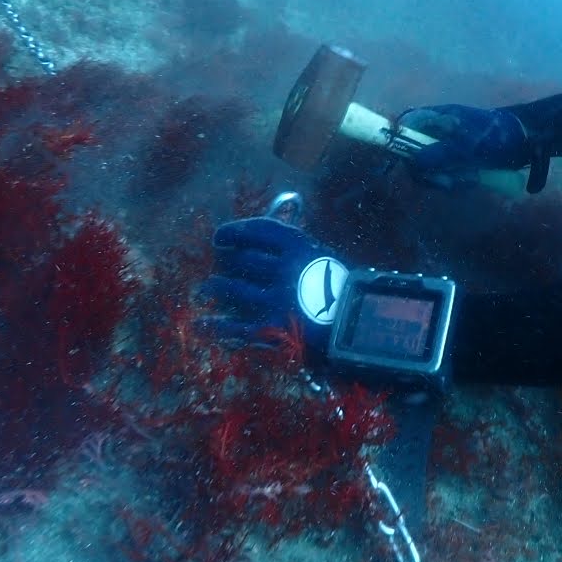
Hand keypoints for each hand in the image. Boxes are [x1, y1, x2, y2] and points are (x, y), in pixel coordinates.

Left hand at [200, 216, 347, 353]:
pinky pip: (232, 326)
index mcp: (300, 248)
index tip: (220, 236)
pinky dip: (213, 325)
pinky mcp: (270, 330)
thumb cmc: (343, 293)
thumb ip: (295, 249)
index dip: (234, 231)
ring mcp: (274, 301)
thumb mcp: (323, 260)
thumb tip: (268, 235)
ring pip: (231, 288)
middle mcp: (283, 271)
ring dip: (214, 288)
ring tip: (207, 289)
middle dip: (224, 260)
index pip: (258, 231)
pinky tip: (202, 324)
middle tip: (218, 264)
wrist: (359, 330)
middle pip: (241, 259)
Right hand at [400, 104, 529, 174]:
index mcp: (437, 118)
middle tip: (448, 183)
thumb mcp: (467, 148)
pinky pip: (446, 174)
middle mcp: (437, 131)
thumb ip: (439, 155)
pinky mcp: (457, 160)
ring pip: (431, 168)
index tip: (411, 163)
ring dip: (446, 179)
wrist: (526, 141)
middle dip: (430, 172)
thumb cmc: (495, 138)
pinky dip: (457, 181)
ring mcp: (447, 146)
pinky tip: (473, 181)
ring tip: (469, 180)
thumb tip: (413, 163)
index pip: (406, 125)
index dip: (400, 142)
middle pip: (415, 154)